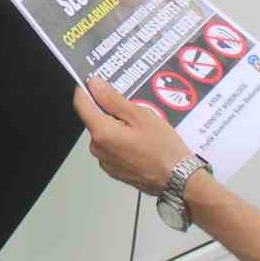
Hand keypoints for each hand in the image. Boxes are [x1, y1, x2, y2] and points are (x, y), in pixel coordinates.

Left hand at [73, 77, 192, 195]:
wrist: (178, 180)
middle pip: (94, 119)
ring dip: (117, 125)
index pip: (81, 104)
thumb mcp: (140, 115)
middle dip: (109, 109)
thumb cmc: (162, 147)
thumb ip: (113, 99)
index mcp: (101, 133)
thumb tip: (94, 84)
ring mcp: (105, 162)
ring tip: (141, 126)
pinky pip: (112, 147)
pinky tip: (140, 141)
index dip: (86, 89)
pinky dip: (121, 140)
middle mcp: (97, 149)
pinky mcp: (114, 170)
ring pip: (105, 134)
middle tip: (133, 106)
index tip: (96, 81)